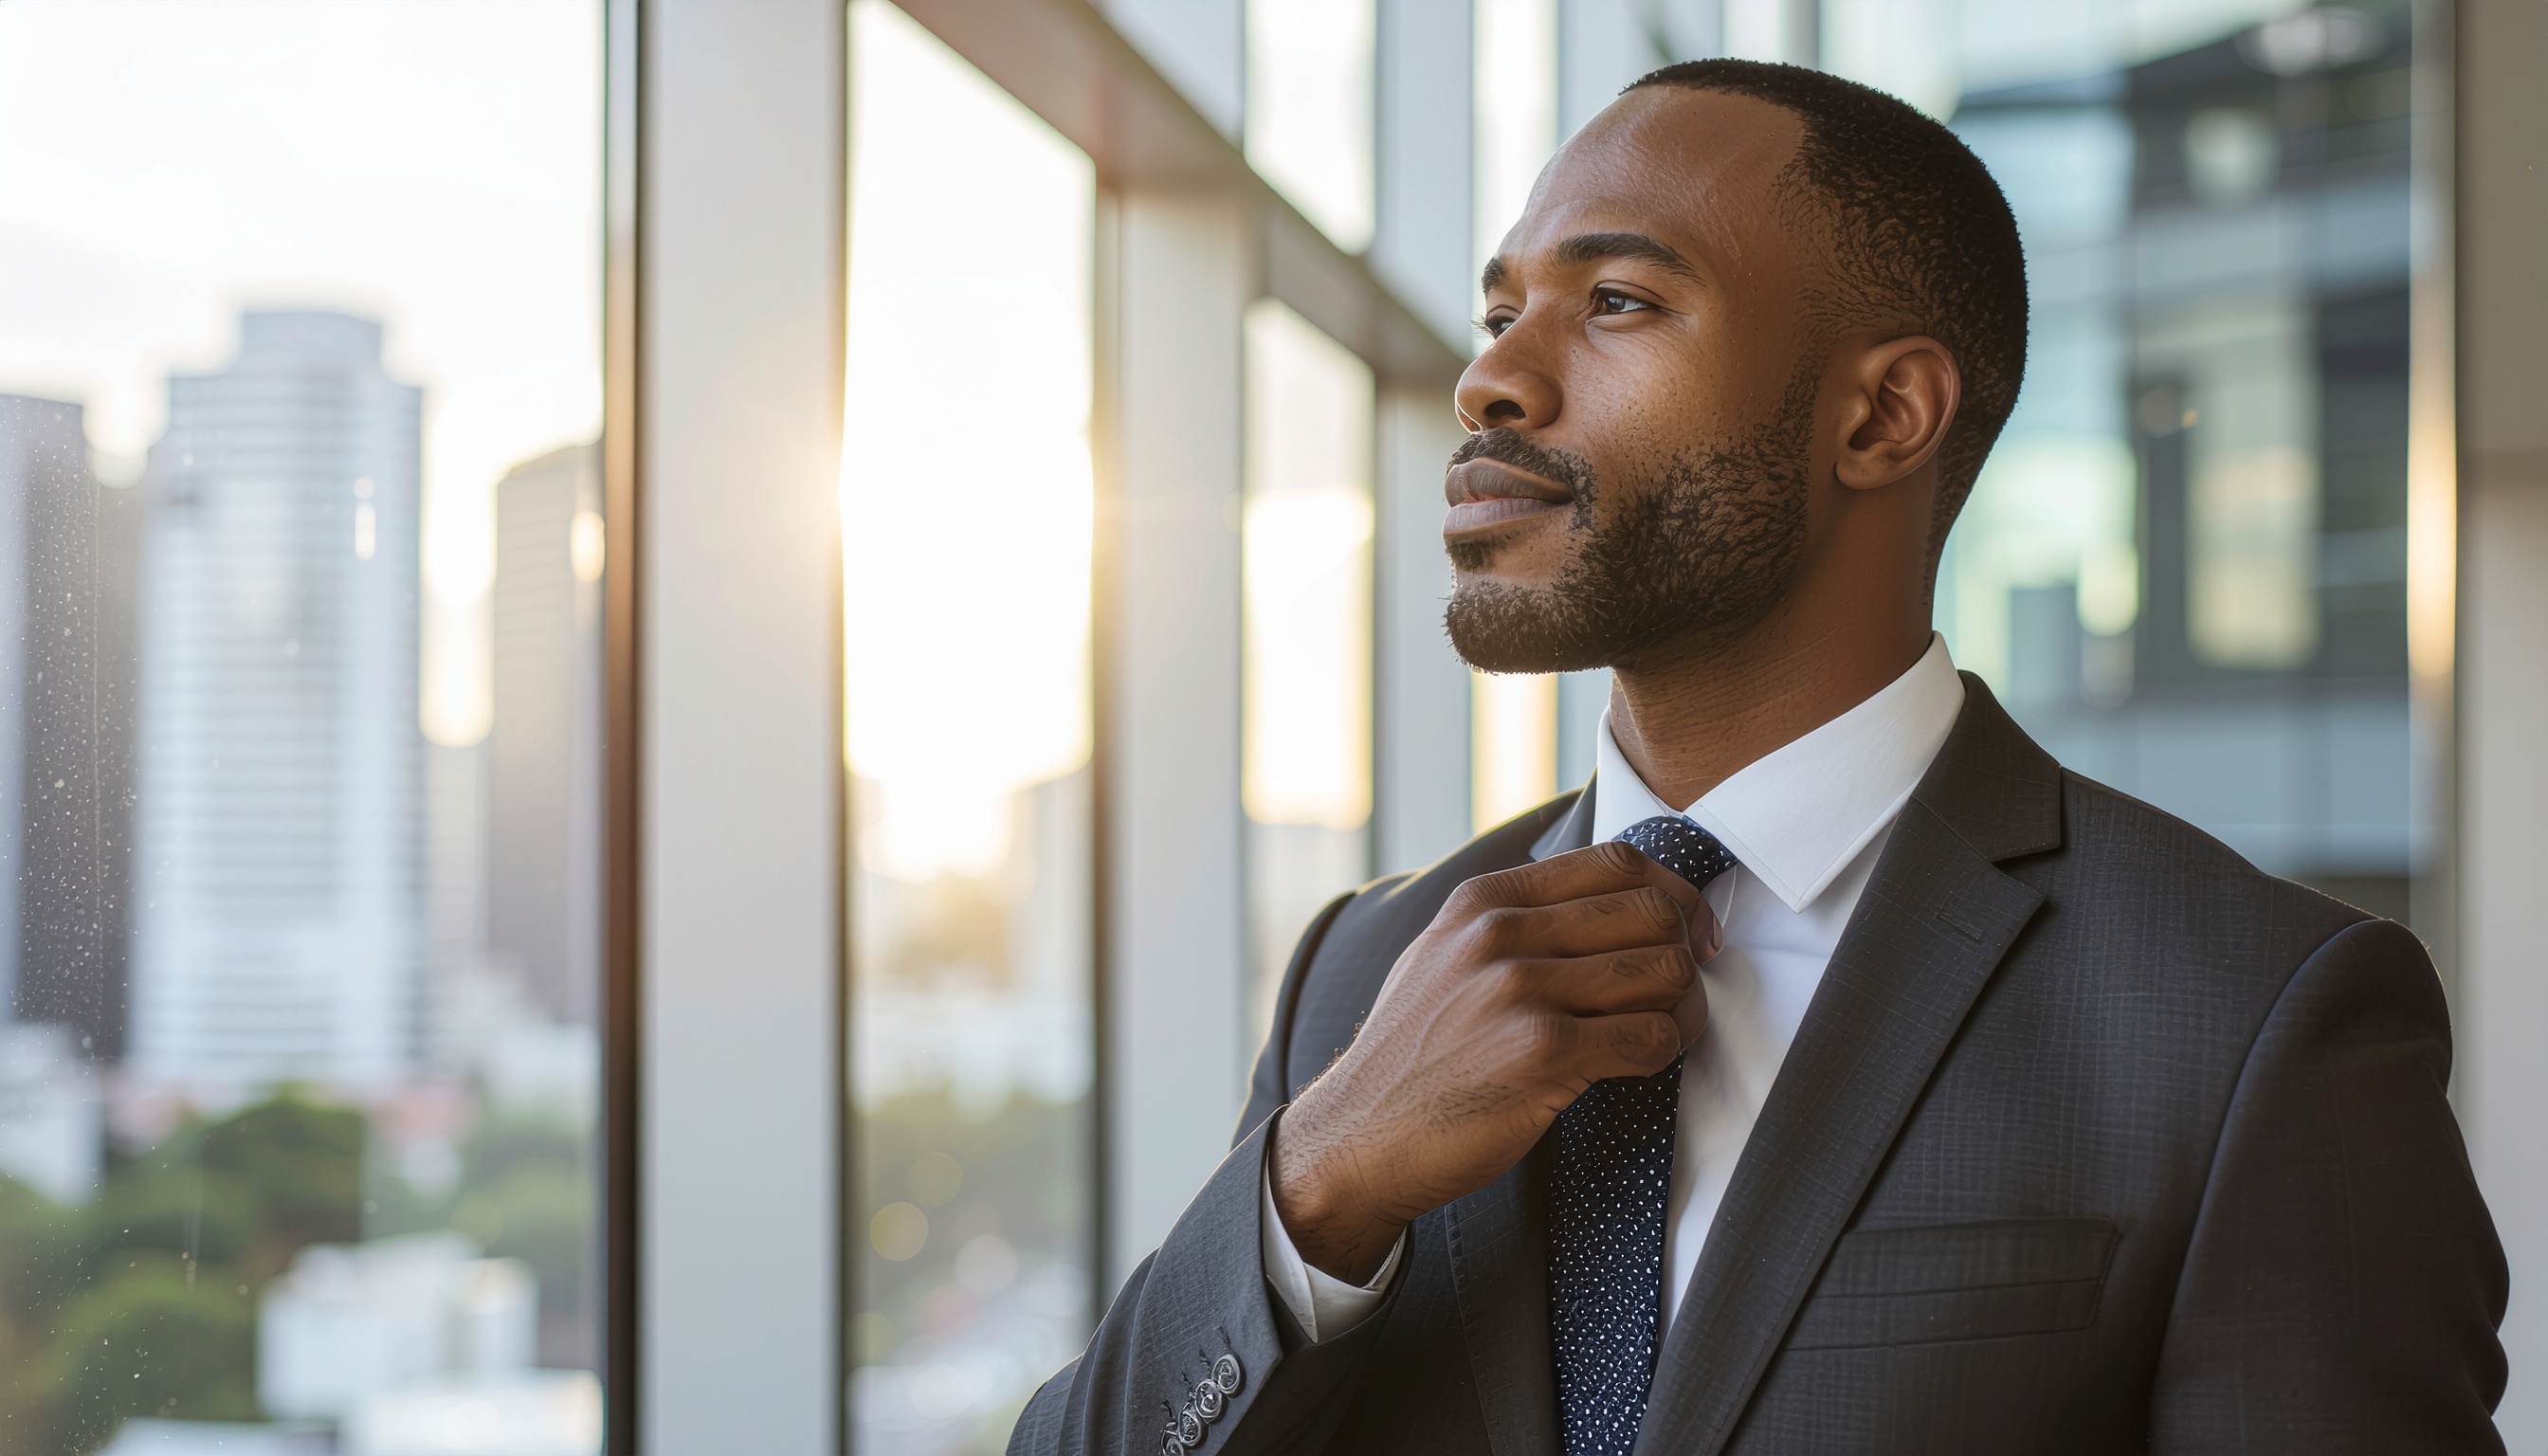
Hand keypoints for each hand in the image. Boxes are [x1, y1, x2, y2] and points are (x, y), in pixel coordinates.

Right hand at [1270, 841, 1719, 1282]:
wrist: (1359, 1136)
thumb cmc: (1413, 1056)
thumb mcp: (1442, 956)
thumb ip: (1509, 920)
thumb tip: (1602, 901)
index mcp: (1484, 901)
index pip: (1616, 862)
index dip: (1674, 893)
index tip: (1689, 929)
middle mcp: (1501, 933)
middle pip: (1652, 912)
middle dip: (1688, 951)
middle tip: (1688, 987)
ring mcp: (1521, 990)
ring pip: (1663, 972)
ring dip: (1684, 1007)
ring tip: (1667, 1029)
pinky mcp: (1543, 1052)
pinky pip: (1650, 1037)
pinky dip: (1664, 1052)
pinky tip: (1640, 1064)